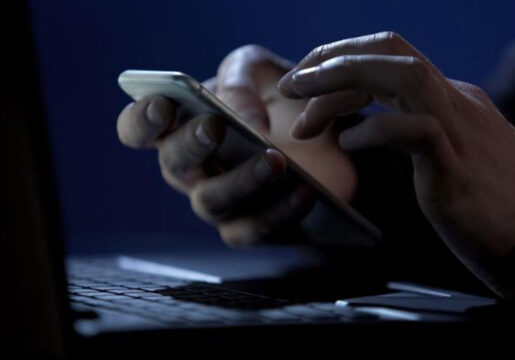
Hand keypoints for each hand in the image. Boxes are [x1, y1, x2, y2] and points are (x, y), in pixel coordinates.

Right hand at [117, 45, 356, 245]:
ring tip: (275, 160)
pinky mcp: (252, 228)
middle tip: (215, 125)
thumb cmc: (280, 99)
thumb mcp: (262, 72)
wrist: (327, 138)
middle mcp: (190, 170)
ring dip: (241, 181)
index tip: (162, 105)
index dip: (141, 119)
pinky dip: (279, 212)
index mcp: (180, 127)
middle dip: (191, 144)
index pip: (137, 129)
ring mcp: (218, 203)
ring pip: (211, 201)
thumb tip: (240, 118)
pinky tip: (304, 192)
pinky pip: (253, 229)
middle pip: (174, 165)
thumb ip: (240, 78)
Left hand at [278, 32, 514, 297]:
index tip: (309, 84)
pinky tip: (348, 144)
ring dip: (341, 82)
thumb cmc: (500, 208)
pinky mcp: (457, 165)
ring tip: (301, 108)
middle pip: (391, 51)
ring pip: (400, 74)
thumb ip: (434, 133)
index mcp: (456, 99)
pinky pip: (412, 130)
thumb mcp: (464, 155)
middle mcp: (457, 101)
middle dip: (332, 59)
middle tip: (290, 85)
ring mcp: (460, 129)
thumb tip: (397, 127)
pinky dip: (373, 130)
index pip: (393, 59)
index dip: (344, 62)